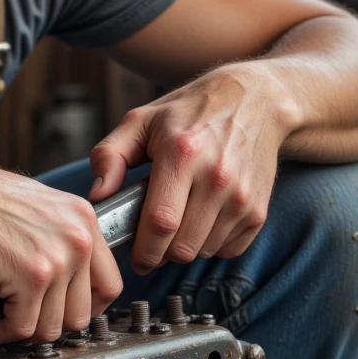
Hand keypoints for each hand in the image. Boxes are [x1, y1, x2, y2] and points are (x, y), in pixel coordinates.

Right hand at [0, 153, 122, 343]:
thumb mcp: (38, 207)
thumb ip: (59, 239)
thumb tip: (62, 280)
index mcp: (83, 220)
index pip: (109, 284)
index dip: (86, 308)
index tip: (64, 312)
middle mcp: (78, 240)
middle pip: (82, 314)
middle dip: (52, 323)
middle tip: (29, 319)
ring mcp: (57, 261)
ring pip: (52, 327)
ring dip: (25, 331)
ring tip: (5, 320)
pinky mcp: (30, 280)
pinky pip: (23, 328)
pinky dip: (3, 332)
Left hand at [89, 64, 293, 274]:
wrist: (254, 100)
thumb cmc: (190, 112)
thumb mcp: (140, 120)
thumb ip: (109, 156)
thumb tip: (97, 196)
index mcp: (182, 153)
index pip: (160, 222)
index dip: (144, 250)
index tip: (134, 258)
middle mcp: (217, 176)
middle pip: (183, 246)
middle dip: (161, 254)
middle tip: (152, 242)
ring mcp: (242, 195)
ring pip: (204, 251)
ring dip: (185, 248)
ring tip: (177, 224)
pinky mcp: (259, 209)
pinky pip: (229, 250)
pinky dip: (212, 245)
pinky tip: (202, 221)